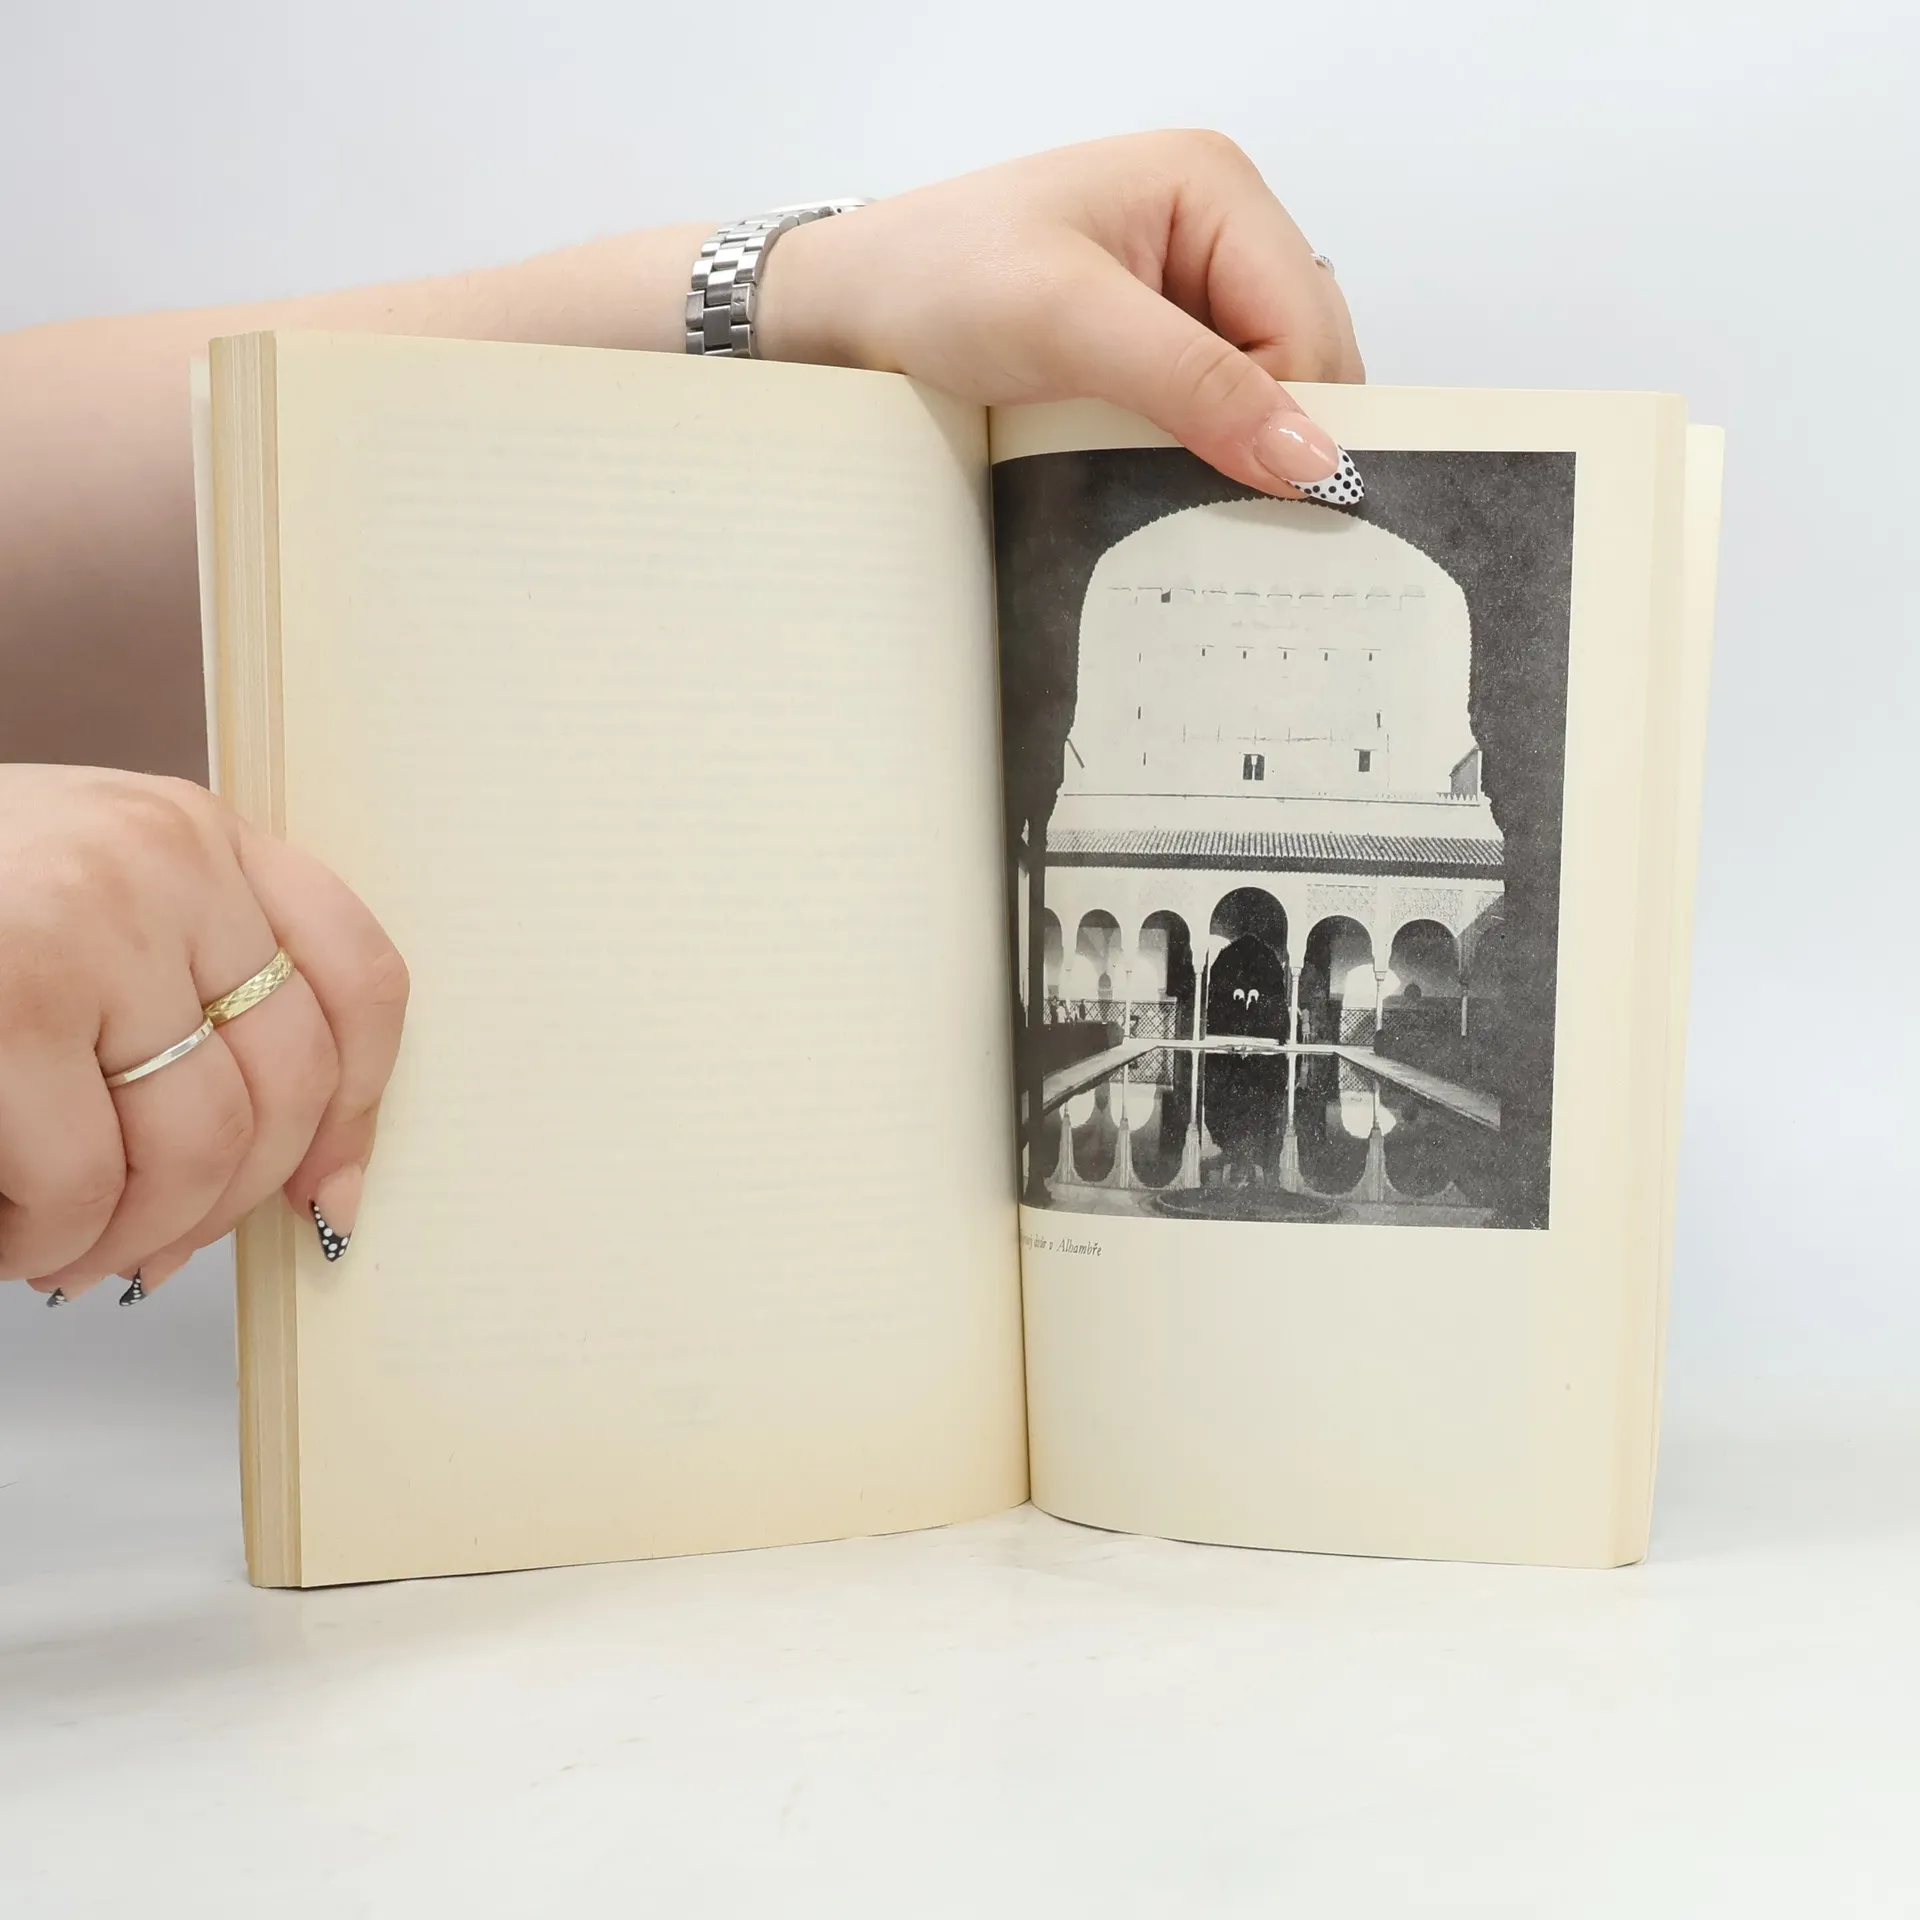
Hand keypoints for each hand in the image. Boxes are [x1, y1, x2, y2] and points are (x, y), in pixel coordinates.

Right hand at [0, 766, 406, 1299]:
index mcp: (198, 832)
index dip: (360, 1108)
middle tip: (152, 1249)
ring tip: (64, 1249)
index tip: (329, 1190)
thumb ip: (188, 996)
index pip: (360, 976)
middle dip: (228, 1204)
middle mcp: (164, 859)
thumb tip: (311, 1174)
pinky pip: (86, 1177)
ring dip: (137, 1235)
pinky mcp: (12, 996)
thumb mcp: (84, 910)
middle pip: (292, 1082)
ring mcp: (90, 922)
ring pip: (201, 1146)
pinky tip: (9, 1234)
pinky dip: (50, 1237)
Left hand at [760, 130, 1365, 498]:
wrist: (843, 311)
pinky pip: (1208, 414)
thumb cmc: (930, 279)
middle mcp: (1210, 232)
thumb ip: (1195, 384)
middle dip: (1268, 436)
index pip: (1308, 324)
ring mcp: (1180, 292)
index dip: (1294, 417)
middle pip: (1299, 361)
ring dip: (1229, 453)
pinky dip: (1191, 456)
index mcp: (1212, 186)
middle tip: (1217, 503)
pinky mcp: (1147, 346)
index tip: (1266, 497)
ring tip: (1169, 486)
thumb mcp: (1067, 323)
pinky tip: (1150, 475)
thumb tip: (1312, 457)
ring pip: (1259, 396)